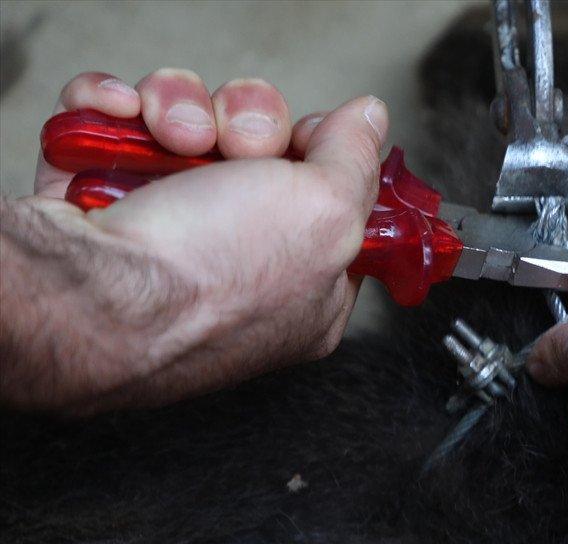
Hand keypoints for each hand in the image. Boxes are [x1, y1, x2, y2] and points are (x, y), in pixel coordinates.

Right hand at [3, 70, 386, 411]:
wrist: (85, 297)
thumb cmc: (212, 280)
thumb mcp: (325, 214)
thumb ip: (357, 162)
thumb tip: (371, 122)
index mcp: (309, 291)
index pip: (337, 208)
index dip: (328, 162)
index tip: (310, 144)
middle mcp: (242, 269)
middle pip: (264, 154)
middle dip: (250, 124)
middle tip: (239, 146)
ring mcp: (169, 239)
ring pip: (192, 131)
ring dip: (182, 111)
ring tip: (170, 138)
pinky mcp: (103, 210)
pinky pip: (120, 130)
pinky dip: (116, 112)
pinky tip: (122, 119)